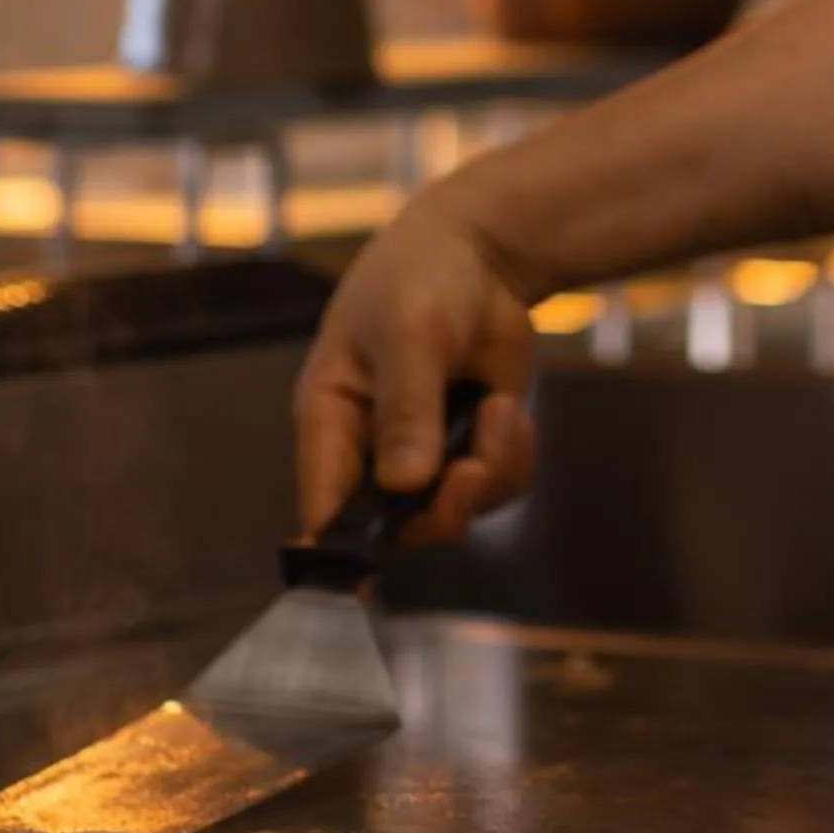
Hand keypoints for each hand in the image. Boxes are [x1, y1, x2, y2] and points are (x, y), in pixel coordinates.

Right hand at [294, 188, 538, 548]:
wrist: (481, 248)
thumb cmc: (420, 278)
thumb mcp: (410, 334)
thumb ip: (407, 408)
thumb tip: (404, 484)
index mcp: (330, 420)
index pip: (323, 507)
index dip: (337, 553)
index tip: (363, 584)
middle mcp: (372, 448)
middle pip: (397, 527)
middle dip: (441, 510)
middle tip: (472, 474)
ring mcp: (425, 451)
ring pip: (454, 510)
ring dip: (487, 475)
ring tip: (498, 414)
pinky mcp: (471, 444)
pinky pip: (494, 484)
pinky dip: (510, 457)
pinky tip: (509, 410)